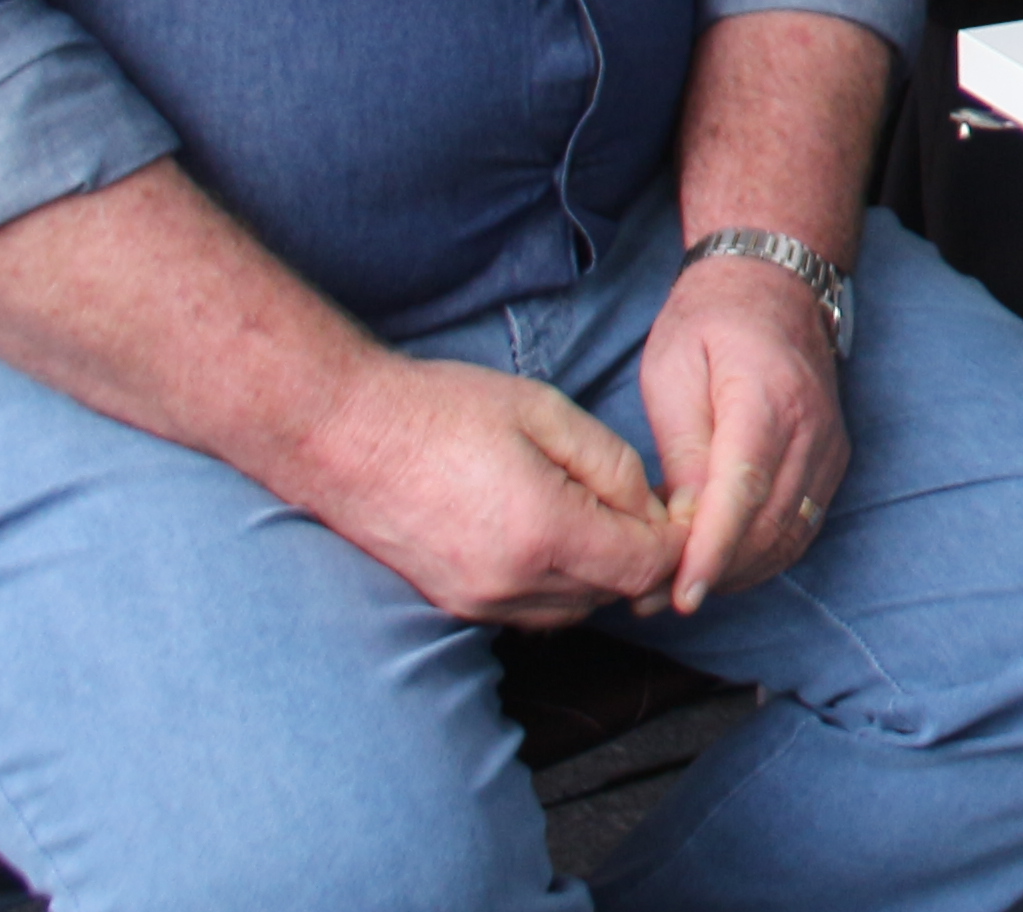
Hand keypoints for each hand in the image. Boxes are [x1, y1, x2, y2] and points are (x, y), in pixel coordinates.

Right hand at [294, 352, 678, 628]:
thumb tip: (650, 509)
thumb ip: (612, 464)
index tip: (677, 504)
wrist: (344, 437)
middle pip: (614, 593)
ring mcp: (478, 604)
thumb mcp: (546, 412)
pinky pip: (533, 610)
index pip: (645, 567)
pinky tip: (550, 532)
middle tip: (637, 498)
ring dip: (599, 570)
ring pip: (576, 609)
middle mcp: (511, 585)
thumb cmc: (443, 411)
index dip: (674, 538)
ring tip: (590, 509)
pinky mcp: (455, 606)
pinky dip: (558, 582)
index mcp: (543, 533)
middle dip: (640, 551)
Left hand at [639, 243, 853, 611]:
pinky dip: (762, 556)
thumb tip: (683, 522)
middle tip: (649, 597)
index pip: (743, 492)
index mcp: (766, 398)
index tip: (680, 595)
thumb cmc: (710, 321)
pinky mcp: (832, 462)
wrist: (774, 284)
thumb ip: (682, 447)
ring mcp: (829, 448)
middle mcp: (812, 429)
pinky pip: (802, 526)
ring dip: (736, 573)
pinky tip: (719, 564)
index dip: (712, 552)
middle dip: (713, 574)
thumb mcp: (671, 371)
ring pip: (789, 536)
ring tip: (676, 586)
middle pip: (768, 526)